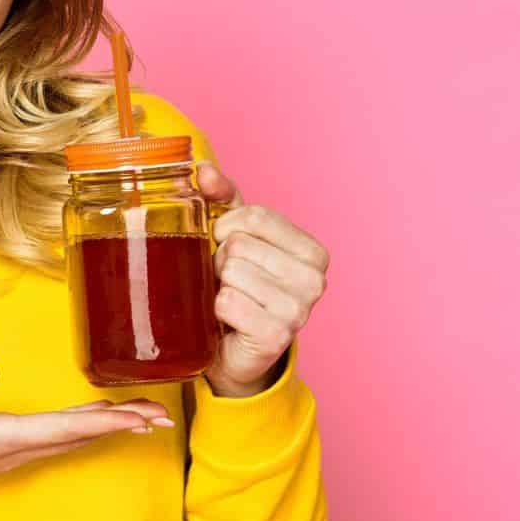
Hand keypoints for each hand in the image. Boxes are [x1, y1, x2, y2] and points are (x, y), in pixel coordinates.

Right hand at [0, 359, 174, 492]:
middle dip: (122, 427)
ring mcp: (9, 454)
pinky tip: (98, 421)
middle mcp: (12, 450)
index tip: (140, 418)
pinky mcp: (4, 450)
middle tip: (164, 416)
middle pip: (78, 438)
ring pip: (70, 441)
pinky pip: (55, 441)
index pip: (64, 429)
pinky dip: (84, 430)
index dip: (105, 423)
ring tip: (145, 418)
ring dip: (108, 429)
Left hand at [193, 161, 329, 397]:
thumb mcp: (232, 236)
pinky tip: (228, 321)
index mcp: (313, 252)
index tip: (226, 247)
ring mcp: (299, 311)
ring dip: (217, 286)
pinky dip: (216, 310)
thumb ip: (221, 198)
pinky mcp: (276, 337)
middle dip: (220, 261)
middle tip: (228, 283)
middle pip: (240, 245)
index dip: (226, 228)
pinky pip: (227, 302)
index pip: (255, 216)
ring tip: (229, 300)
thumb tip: (204, 170)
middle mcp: (315, 280)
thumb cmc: (236, 287)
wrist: (230, 350)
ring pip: (231, 272)